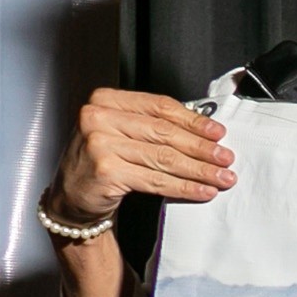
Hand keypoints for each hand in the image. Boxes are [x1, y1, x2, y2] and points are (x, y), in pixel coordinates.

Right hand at [56, 89, 233, 220]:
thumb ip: (151, 125)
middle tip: (225, 157)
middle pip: (164, 132)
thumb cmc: (100, 161)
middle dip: (201, 147)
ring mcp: (100, 144)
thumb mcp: (120, 132)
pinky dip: (183, 187)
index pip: (159, 106)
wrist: (70, 196)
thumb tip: (203, 132)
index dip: (193, 120)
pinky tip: (201, 190)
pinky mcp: (106, 171)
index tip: (217, 132)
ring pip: (163, 157)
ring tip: (221, 177)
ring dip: (199, 170)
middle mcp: (99, 118)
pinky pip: (155, 180)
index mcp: (105, 100)